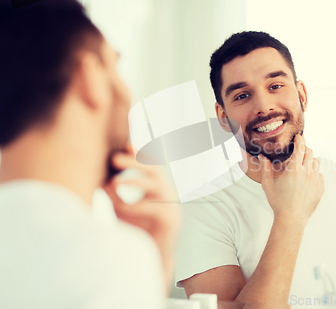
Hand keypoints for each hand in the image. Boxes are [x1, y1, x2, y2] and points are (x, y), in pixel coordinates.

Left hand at [102, 145, 180, 291]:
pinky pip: (154, 208)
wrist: (152, 256)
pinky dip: (135, 207)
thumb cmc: (137, 229)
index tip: (125, 144)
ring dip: (134, 182)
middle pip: (154, 169)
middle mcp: (166, 192)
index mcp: (156, 186)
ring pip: (156, 186)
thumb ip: (114, 194)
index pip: (150, 163)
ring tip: (115, 182)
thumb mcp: (122, 208)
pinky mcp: (171, 220)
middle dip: (135, 162)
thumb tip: (99, 180)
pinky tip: (118, 208)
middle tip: (115, 158)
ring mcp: (171, 204)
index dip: (140, 153)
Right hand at [259, 135, 323, 224]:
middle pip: (310, 152)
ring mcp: (315, 180)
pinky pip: (319, 174)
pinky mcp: (320, 188)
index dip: (300, 140)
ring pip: (316, 162)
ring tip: (303, 164)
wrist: (291, 219)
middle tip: (299, 150)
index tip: (298, 137)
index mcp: (294, 170)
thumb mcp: (268, 185)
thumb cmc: (278, 202)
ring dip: (310, 160)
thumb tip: (262, 157)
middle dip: (304, 148)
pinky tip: (306, 178)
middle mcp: (307, 173)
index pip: (300, 148)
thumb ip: (265, 168)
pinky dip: (314, 173)